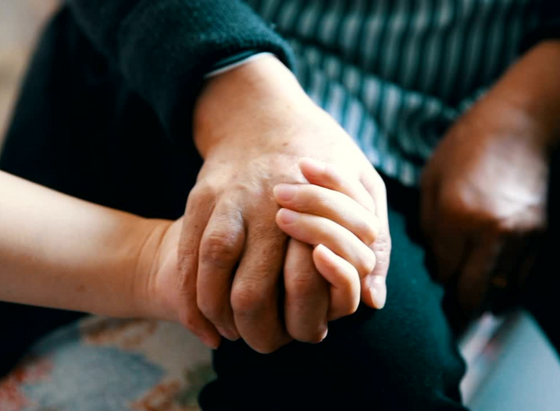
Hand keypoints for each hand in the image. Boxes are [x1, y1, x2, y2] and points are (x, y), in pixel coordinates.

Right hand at [175, 56, 390, 352]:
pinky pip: (186, 254)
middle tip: (265, 342)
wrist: (260, 111)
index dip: (301, 320)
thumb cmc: (320, 150)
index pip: (304, 282)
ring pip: (212, 271)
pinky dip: (191, 295)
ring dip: (219, 315)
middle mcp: (265, 204)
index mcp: (313, 203)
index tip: (302, 334)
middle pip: (252, 289)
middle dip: (257, 330)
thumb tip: (372, 299)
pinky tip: (204, 320)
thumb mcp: (363, 182)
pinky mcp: (199, 198)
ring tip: (232, 332)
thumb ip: (372, 240)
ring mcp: (227, 199)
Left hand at [421, 94, 548, 316]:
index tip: (435, 278)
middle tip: (451, 307)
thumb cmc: (465, 146)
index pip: (444, 271)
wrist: (520, 122)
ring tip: (472, 295)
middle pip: (474, 291)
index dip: (437, 280)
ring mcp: (519, 234)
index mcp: (455, 216)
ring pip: (500, 288)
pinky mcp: (539, 232)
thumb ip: (428, 222)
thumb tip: (433, 256)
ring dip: (485, 295)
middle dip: (460, 305)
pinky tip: (494, 280)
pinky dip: (506, 282)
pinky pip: (521, 274)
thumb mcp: (431, 178)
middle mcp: (490, 232)